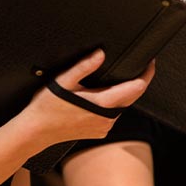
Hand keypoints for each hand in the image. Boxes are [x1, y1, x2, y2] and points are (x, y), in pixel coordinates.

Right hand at [19, 51, 153, 148]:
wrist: (36, 131)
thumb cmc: (47, 107)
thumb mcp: (63, 81)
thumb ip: (84, 66)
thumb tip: (101, 53)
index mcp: (102, 103)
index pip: (137, 88)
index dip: (147, 74)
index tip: (150, 62)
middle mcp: (108, 118)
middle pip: (132, 97)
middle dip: (136, 81)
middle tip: (137, 65)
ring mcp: (104, 127)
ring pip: (121, 106)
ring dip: (121, 93)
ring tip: (112, 79)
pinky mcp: (99, 132)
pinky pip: (112, 115)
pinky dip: (111, 105)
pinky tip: (98, 97)